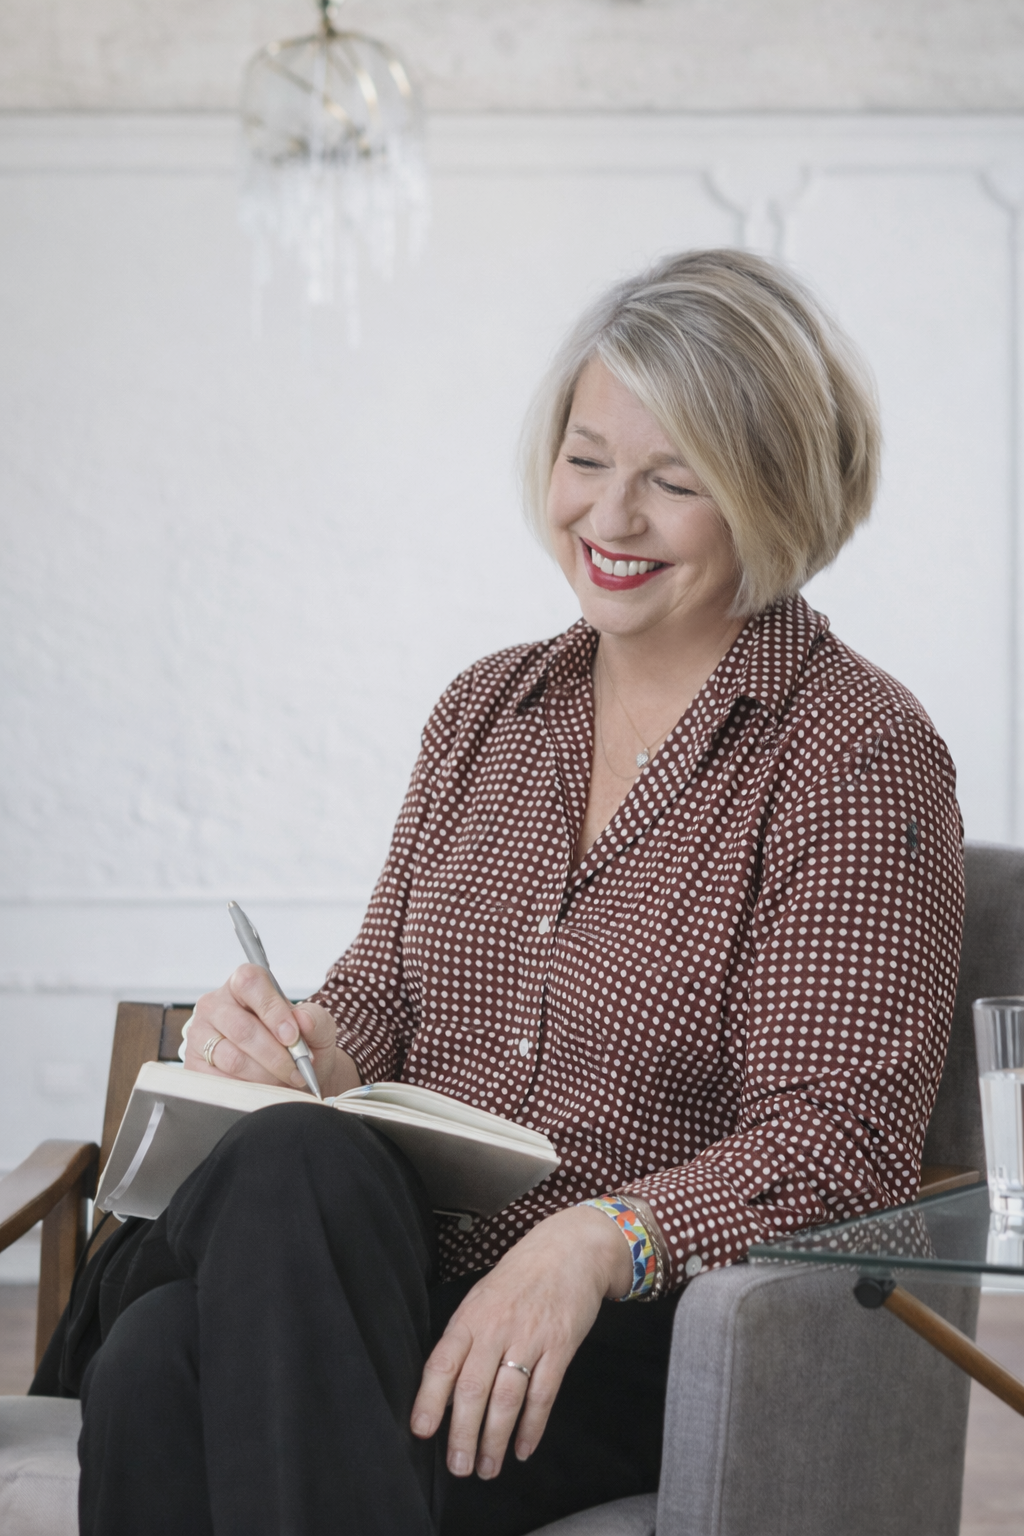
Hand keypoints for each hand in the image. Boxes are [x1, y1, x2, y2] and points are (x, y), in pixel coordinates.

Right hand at [185, 968, 359, 1098]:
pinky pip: (220, 1082)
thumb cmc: (298, 1044)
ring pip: (232, 1059)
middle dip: (275, 1056)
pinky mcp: (193, 1064)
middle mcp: (215, 1004)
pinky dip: (248, 1090)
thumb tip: (303, 1020)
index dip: (273, 1011)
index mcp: (243, 983)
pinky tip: (264, 1089)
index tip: (292, 1037)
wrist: (289, 1074)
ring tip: (284, 1082)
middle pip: (242, 1029)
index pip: (251, 984)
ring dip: (265, 1076)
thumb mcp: (317, 1028)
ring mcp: (199, 1034)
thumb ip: (315, 1020)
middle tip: (297, 1071)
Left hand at [410, 1205, 633, 1479]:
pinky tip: (523, 1448)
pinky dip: (532, 1427)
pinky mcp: (560, 1347)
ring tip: (487, 1467)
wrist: (570, 1249)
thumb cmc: (520, 1276)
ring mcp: (530, 1338)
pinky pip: (543, 1394)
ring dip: (495, 1440)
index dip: (429, 1399)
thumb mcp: (483, 1297)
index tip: (420, 1431)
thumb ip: (465, 1338)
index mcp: (471, 1316)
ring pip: (507, 1399)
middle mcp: (496, 1328)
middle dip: (463, 1434)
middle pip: (473, 1388)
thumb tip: (444, 1388)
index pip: (443, 1362)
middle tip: (458, 1466)